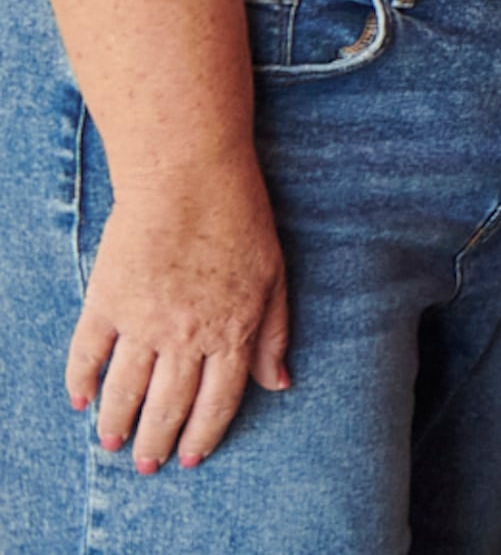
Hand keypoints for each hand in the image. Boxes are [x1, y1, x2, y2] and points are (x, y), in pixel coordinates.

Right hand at [69, 158, 289, 471]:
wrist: (188, 175)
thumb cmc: (240, 218)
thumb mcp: (274, 275)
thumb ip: (274, 333)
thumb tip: (278, 383)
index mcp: (232, 329)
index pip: (218, 400)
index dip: (204, 434)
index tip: (191, 458)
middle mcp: (187, 334)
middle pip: (169, 405)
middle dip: (157, 443)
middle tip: (146, 466)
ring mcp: (143, 321)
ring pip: (126, 390)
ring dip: (117, 424)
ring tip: (111, 445)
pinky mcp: (106, 302)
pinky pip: (88, 355)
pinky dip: (80, 382)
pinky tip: (80, 401)